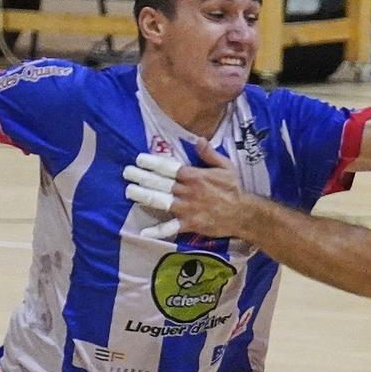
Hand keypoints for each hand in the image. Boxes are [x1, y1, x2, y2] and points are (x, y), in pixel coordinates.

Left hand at [123, 142, 252, 240]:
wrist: (243, 214)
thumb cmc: (234, 188)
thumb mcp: (226, 166)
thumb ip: (210, 154)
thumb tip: (198, 139)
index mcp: (195, 176)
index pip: (169, 167)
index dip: (152, 163)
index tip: (139, 159)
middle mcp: (188, 191)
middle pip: (160, 183)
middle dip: (142, 177)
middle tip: (127, 172)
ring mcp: (187, 209)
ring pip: (161, 201)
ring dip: (143, 196)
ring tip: (129, 191)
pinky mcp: (189, 224)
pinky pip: (171, 228)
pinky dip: (157, 231)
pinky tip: (144, 232)